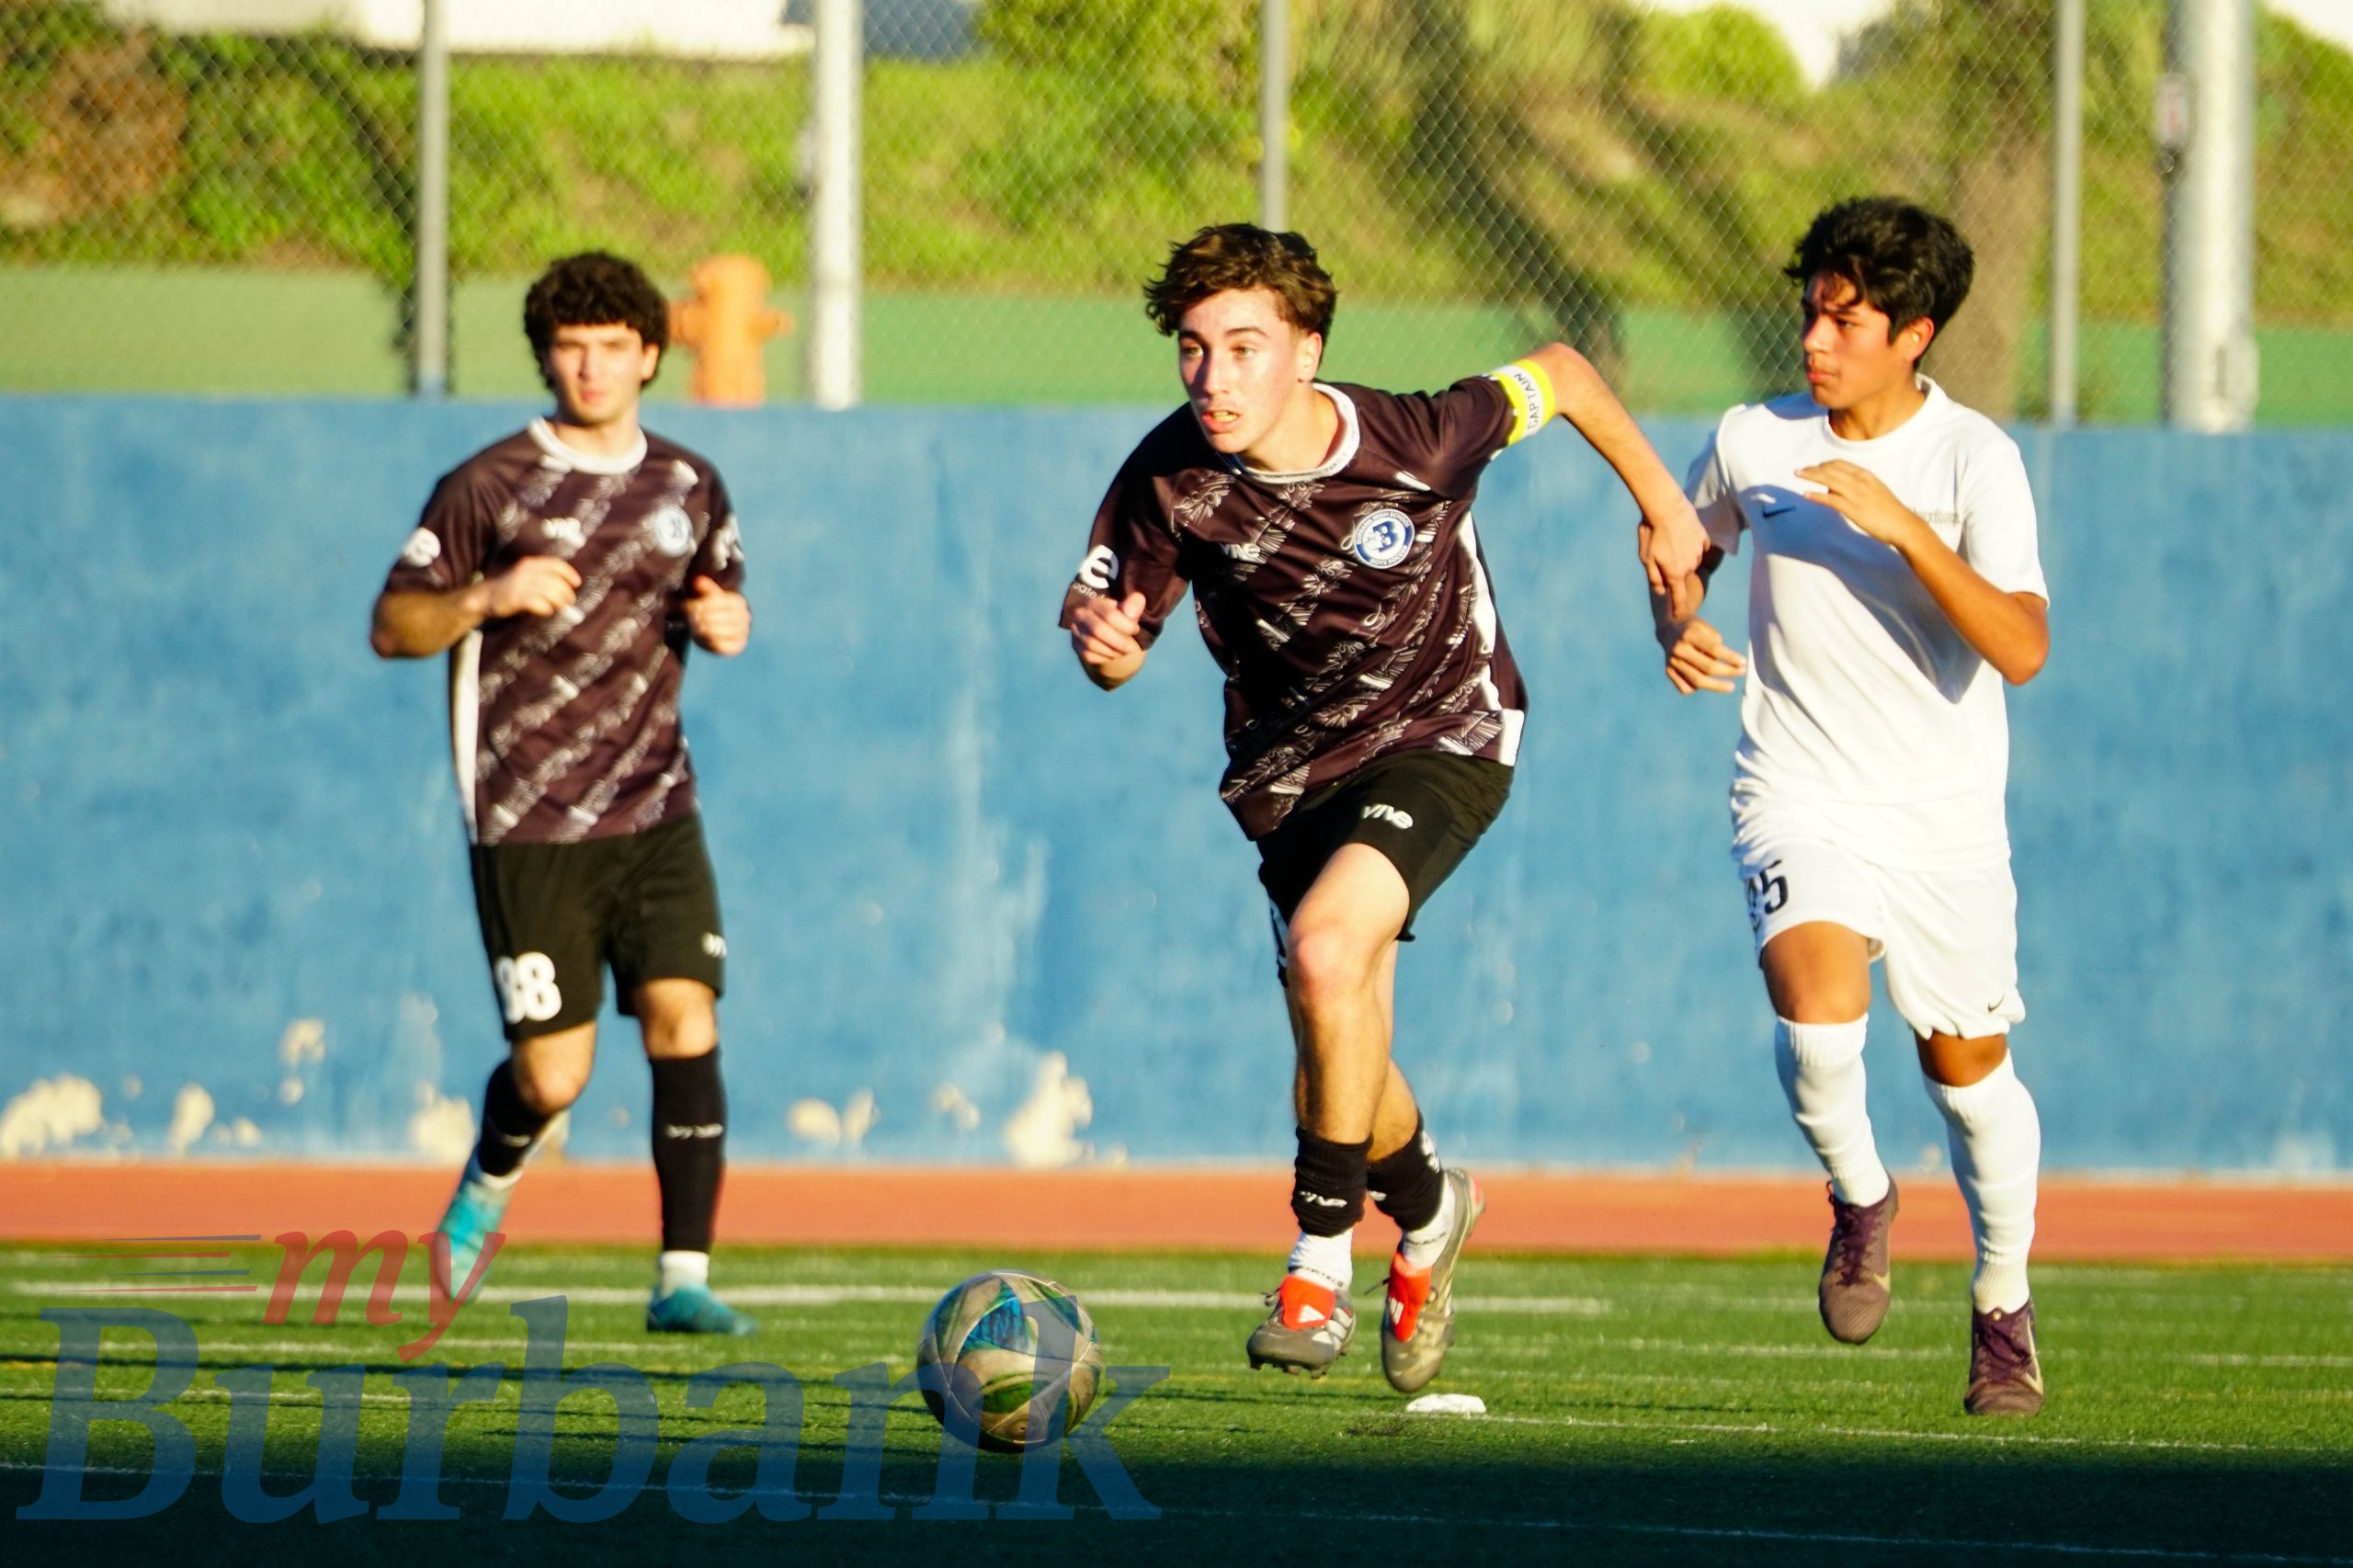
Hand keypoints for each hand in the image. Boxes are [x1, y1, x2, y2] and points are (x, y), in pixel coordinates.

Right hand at [482, 556, 580, 618]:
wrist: (486, 596)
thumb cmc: (512, 588)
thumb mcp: (527, 576)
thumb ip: (543, 578)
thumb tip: (567, 589)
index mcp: (530, 564)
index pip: (555, 564)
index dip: (569, 573)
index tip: (576, 583)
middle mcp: (526, 571)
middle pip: (556, 581)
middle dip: (566, 593)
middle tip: (568, 602)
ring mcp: (520, 584)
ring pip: (550, 592)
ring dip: (559, 602)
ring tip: (558, 607)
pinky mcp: (515, 598)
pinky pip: (538, 603)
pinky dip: (546, 608)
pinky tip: (546, 611)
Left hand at [682, 575, 750, 654]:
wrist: (719, 628)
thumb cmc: (712, 609)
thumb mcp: (709, 597)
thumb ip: (705, 588)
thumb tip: (698, 580)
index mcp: (739, 602)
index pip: (724, 602)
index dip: (708, 604)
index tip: (694, 606)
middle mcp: (745, 617)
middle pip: (724, 616)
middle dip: (706, 617)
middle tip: (693, 618)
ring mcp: (744, 632)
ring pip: (725, 631)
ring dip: (708, 629)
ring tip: (696, 627)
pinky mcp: (738, 646)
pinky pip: (726, 645)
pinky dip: (713, 642)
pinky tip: (703, 637)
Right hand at [1070, 590, 1146, 670]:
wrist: (1110, 638)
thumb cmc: (1121, 622)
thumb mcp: (1130, 614)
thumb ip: (1133, 607)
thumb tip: (1138, 599)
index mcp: (1095, 602)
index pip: (1109, 614)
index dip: (1126, 625)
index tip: (1136, 630)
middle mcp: (1081, 614)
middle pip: (1098, 629)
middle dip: (1119, 642)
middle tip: (1132, 648)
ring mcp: (1076, 630)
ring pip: (1092, 644)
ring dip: (1112, 651)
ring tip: (1124, 652)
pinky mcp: (1075, 645)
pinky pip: (1088, 655)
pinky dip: (1104, 658)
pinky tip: (1112, 655)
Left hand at [1637, 495, 1709, 604]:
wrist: (1665, 507)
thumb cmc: (1651, 532)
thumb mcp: (1646, 558)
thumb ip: (1654, 577)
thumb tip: (1661, 592)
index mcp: (1675, 573)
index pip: (1679, 597)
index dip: (1679, 608)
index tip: (1680, 615)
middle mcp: (1691, 565)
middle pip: (1683, 576)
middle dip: (1675, 572)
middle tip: (1663, 556)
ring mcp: (1699, 551)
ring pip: (1691, 561)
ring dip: (1683, 557)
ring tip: (1670, 542)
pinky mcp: (1703, 538)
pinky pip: (1699, 547)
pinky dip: (1692, 546)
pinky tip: (1682, 536)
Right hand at [1659, 614, 1744, 694]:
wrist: (1668, 630)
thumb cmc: (1693, 628)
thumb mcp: (1705, 627)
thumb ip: (1715, 643)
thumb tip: (1725, 665)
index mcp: (1688, 635)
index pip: (1714, 649)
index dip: (1730, 658)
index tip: (1744, 663)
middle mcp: (1678, 649)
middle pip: (1707, 667)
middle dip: (1728, 672)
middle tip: (1742, 672)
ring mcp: (1671, 662)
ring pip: (1697, 681)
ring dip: (1717, 686)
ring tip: (1731, 686)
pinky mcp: (1668, 672)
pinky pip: (1685, 688)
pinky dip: (1697, 688)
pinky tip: (1706, 682)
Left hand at [1795, 460, 1920, 548]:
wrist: (1903, 524)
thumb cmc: (1889, 511)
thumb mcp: (1874, 491)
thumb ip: (1857, 487)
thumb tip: (1836, 490)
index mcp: (1866, 475)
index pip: (1840, 464)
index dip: (1824, 464)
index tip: (1813, 467)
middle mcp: (1860, 481)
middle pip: (1831, 469)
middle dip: (1813, 469)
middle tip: (1799, 471)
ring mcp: (1856, 494)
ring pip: (1828, 480)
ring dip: (1811, 476)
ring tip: (1797, 475)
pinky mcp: (1853, 509)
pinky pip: (1830, 499)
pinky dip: (1816, 496)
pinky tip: (1806, 494)